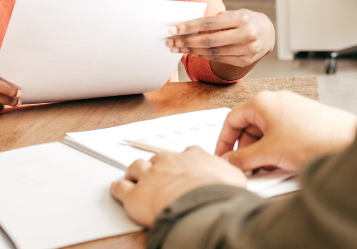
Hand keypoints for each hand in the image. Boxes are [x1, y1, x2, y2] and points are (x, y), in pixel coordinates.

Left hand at [111, 146, 246, 226]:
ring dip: (134, 172)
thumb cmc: (216, 192)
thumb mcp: (235, 179)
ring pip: (136, 167)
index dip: (184, 161)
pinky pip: (120, 187)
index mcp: (193, 156)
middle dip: (157, 165)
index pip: (187, 153)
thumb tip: (239, 177)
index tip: (184, 166)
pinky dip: (118, 189)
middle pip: (158, 158)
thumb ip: (232, 175)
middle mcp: (169, 161)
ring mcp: (150, 175)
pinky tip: (118, 190)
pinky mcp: (134, 194)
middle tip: (158, 173)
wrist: (198, 203)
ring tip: (134, 176)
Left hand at [167, 9, 274, 67]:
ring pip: (212, 52)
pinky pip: (218, 59)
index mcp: (242, 18)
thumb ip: (216, 20)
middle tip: (170, 41)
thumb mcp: (235, 13)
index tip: (173, 28)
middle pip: (208, 40)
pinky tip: (191, 52)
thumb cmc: (247, 20)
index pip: (209, 23)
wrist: (268, 34)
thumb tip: (189, 27)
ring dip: (191, 50)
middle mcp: (246, 34)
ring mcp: (246, 50)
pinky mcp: (244, 61)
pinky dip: (202, 55)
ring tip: (176, 47)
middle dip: (186, 41)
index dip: (189, 26)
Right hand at [215, 91, 356, 171]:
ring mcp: (292, 110)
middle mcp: (277, 102)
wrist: (349, 141)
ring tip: (267, 169)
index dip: (223, 141)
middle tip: (245, 169)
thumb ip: (242, 158)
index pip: (231, 119)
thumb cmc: (313, 139)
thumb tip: (228, 161)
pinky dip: (277, 150)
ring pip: (266, 132)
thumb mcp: (269, 153)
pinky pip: (282, 135)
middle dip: (245, 150)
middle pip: (249, 126)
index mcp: (263, 102)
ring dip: (262, 152)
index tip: (222, 158)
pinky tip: (282, 165)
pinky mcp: (305, 121)